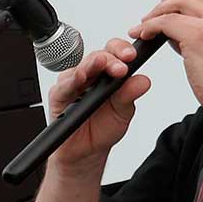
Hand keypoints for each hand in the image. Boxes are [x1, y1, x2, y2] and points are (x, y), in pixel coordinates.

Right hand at [46, 39, 150, 168]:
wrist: (86, 151)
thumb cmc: (104, 127)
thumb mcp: (123, 112)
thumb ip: (130, 94)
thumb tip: (143, 80)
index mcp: (110, 74)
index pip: (116, 53)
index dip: (124, 50)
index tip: (133, 55)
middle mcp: (92, 74)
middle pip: (100, 55)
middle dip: (112, 57)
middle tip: (122, 64)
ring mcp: (74, 83)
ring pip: (82, 66)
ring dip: (92, 64)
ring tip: (101, 62)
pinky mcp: (59, 96)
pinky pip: (63, 85)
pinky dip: (71, 80)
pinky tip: (79, 77)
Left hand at [130, 0, 202, 117]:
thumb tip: (178, 34)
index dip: (177, 1)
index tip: (165, 12)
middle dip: (163, 4)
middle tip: (149, 18)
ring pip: (173, 5)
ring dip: (153, 14)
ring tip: (143, 28)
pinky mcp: (196, 36)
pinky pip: (165, 22)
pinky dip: (149, 26)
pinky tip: (144, 36)